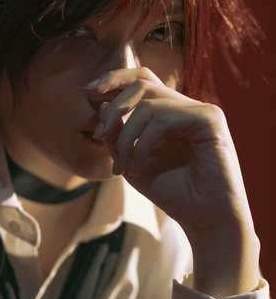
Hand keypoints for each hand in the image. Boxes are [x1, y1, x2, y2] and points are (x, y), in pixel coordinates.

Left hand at [85, 67, 259, 295]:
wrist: (203, 220)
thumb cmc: (172, 193)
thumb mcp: (131, 162)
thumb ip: (116, 136)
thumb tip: (102, 103)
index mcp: (170, 112)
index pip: (142, 80)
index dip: (114, 79)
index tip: (88, 91)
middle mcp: (186, 107)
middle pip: (142, 83)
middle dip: (114, 107)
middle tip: (98, 135)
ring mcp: (200, 110)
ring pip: (149, 103)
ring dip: (125, 136)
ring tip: (120, 166)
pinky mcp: (210, 119)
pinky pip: (164, 119)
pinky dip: (143, 143)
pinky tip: (137, 168)